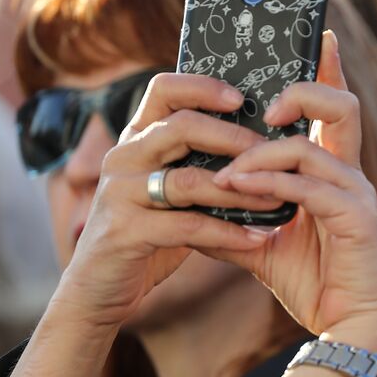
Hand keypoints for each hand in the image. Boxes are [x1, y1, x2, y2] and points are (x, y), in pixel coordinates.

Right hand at [50, 73, 285, 331]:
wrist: (97, 289)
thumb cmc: (147, 236)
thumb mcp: (170, 192)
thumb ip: (199, 166)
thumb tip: (263, 150)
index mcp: (136, 139)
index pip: (164, 89)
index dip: (203, 87)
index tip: (242, 98)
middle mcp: (123, 157)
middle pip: (181, 127)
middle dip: (234, 138)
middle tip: (275, 153)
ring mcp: (119, 193)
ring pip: (188, 180)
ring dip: (239, 189)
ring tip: (278, 199)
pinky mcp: (123, 231)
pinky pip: (186, 226)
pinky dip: (227, 232)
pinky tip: (257, 239)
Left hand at [206, 31, 376, 359]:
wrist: (352, 330)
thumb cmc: (319, 286)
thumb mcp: (266, 245)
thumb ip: (236, 218)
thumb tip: (190, 201)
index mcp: (335, 173)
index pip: (332, 111)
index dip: (325, 70)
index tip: (315, 36)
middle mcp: (350, 175)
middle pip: (339, 105)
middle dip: (299, 92)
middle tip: (261, 108)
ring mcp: (354, 194)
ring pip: (309, 146)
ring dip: (261, 154)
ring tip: (227, 176)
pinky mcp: (353, 219)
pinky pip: (309, 186)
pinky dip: (271, 185)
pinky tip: (241, 191)